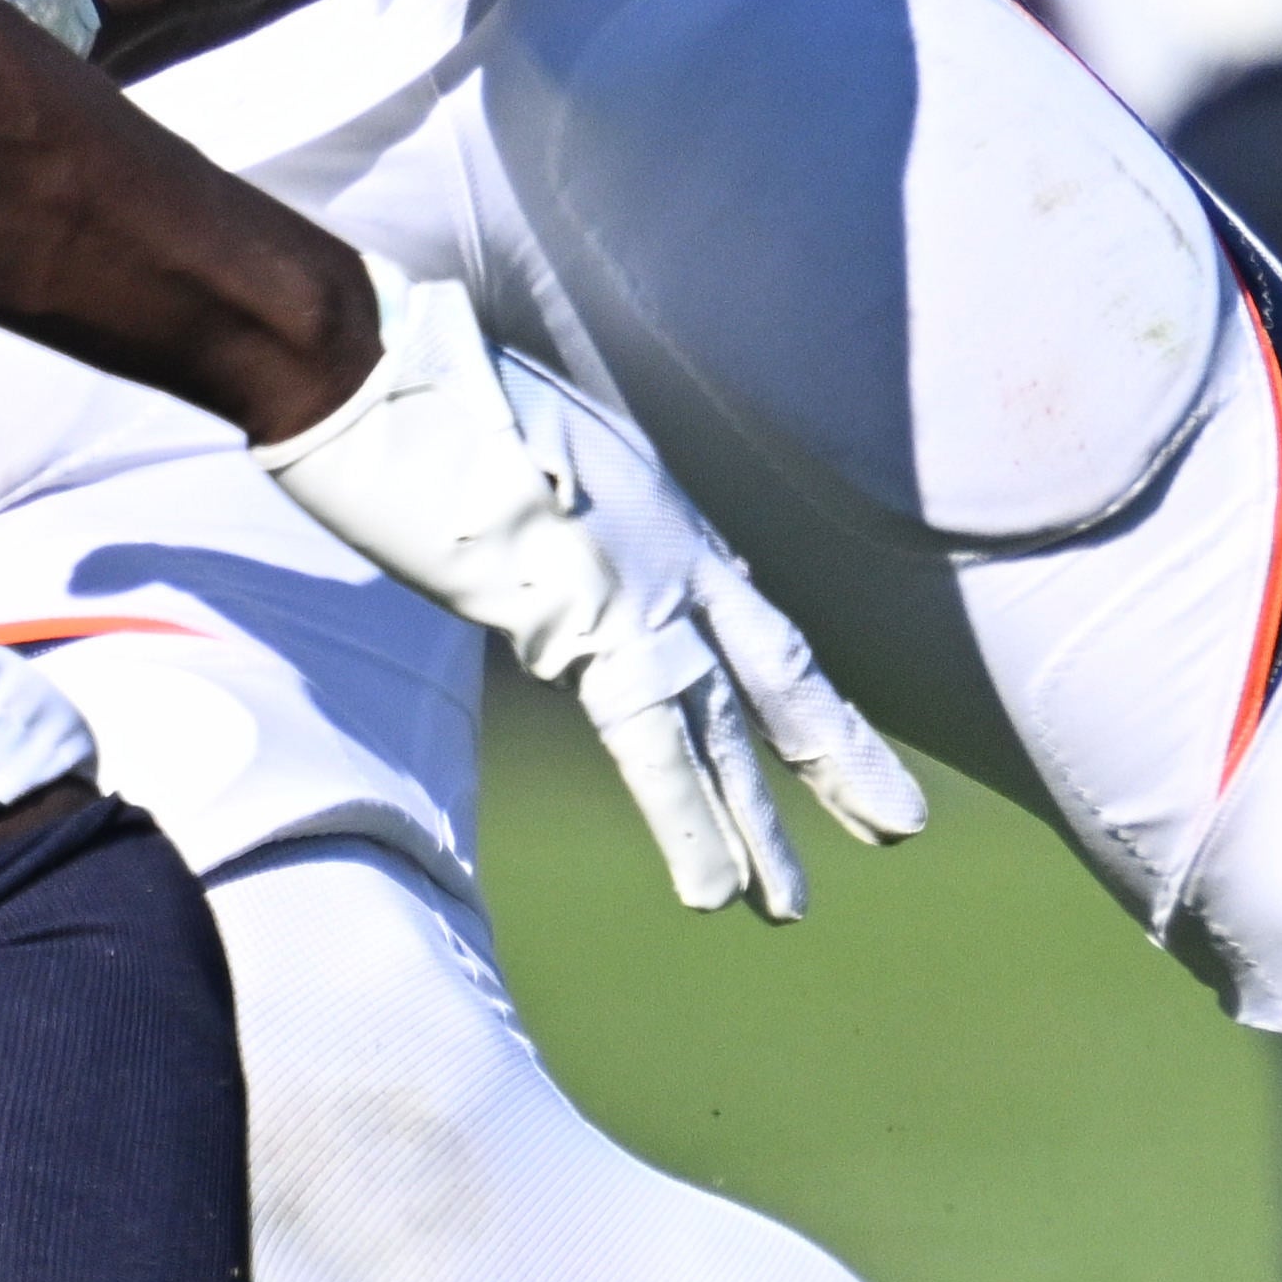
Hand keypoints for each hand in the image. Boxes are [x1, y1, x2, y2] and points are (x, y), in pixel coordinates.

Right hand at [247, 263, 920, 914]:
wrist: (385, 372)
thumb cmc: (429, 396)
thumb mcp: (527, 447)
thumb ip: (561, 510)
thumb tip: (542, 552)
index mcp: (662, 513)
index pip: (750, 619)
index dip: (790, 686)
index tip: (829, 739)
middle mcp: (673, 553)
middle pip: (776, 672)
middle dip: (833, 755)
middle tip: (896, 827)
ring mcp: (641, 590)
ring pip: (724, 729)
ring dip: (758, 824)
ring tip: (792, 909)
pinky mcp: (590, 626)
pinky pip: (654, 747)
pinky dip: (687, 821)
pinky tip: (714, 892)